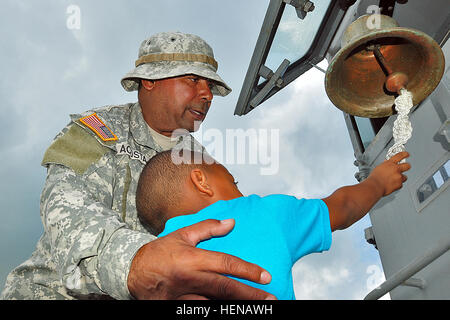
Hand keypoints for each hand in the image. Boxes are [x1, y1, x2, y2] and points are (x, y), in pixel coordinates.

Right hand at [127, 218, 274, 299]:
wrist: (131, 271)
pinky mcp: (176, 308)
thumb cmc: (160, 252)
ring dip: (235, 307)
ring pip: (214, 305)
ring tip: (255, 308)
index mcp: (193, 259)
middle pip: (225, 289)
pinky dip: (215, 311)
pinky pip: (199, 312)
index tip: (265, 276)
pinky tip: (230, 311)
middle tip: (270, 300)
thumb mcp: (182, 235)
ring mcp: (182, 296)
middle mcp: (190, 278)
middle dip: (250, 295)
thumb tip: (231, 223)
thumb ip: (208, 228)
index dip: (247, 270)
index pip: (225, 264)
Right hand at [368, 151, 410, 196]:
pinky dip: (397, 185)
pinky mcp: (399, 184)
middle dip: (406, 166)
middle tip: (405, 167)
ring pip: (404, 177)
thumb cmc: (375, 178)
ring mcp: (398, 176)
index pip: (399, 156)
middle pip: (407, 165)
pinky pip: (400, 184)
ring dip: (401, 178)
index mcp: (390, 163)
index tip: (406, 154)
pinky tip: (392, 185)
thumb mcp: (379, 168)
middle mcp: (396, 169)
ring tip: (394, 180)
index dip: (404, 154)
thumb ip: (385, 165)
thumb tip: (387, 164)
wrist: (375, 186)